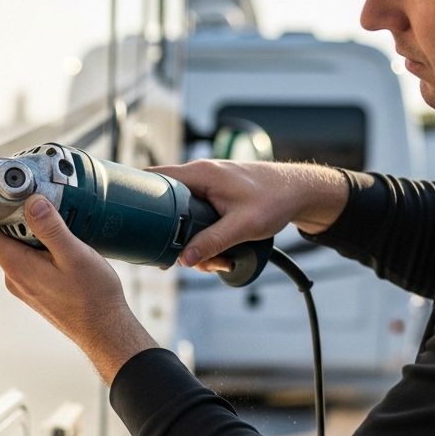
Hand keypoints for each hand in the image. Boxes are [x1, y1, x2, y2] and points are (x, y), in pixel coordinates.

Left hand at [0, 195, 157, 384]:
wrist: (104, 331)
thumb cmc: (93, 298)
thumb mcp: (74, 255)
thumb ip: (50, 228)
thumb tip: (31, 202)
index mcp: (17, 267)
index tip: (9, 196)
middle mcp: (14, 278)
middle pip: (1, 237)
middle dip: (19, 218)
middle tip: (45, 206)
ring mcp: (24, 286)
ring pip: (18, 249)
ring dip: (34, 234)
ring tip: (60, 227)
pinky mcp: (36, 290)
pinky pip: (30, 262)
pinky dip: (42, 249)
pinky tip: (65, 247)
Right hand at [149, 160, 347, 271]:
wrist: (300, 192)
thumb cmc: (276, 199)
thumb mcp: (243, 226)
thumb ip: (212, 242)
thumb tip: (184, 260)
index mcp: (200, 174)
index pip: (156, 178)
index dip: (139, 197)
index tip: (134, 222)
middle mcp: (201, 177)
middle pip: (168, 206)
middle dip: (176, 236)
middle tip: (190, 259)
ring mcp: (208, 187)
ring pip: (185, 217)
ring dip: (196, 242)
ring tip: (218, 260)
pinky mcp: (217, 197)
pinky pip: (199, 218)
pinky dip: (206, 236)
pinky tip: (221, 252)